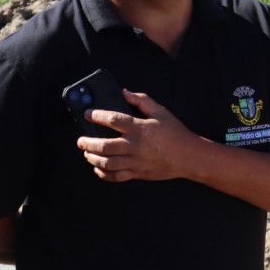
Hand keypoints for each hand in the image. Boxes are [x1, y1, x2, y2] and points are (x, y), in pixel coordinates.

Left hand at [76, 89, 201, 181]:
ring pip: (107, 162)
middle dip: (88, 142)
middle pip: (104, 145)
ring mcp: (136, 161)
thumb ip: (142, 100)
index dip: (96, 115)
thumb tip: (124, 92)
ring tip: (87, 153)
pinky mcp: (138, 173)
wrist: (189, 156)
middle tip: (81, 140)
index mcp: (140, 128)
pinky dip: (103, 174)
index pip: (113, 120)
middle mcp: (135, 146)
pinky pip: (116, 177)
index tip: (87, 113)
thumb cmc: (175, 132)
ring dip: (92, 158)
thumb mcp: (161, 112)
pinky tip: (98, 168)